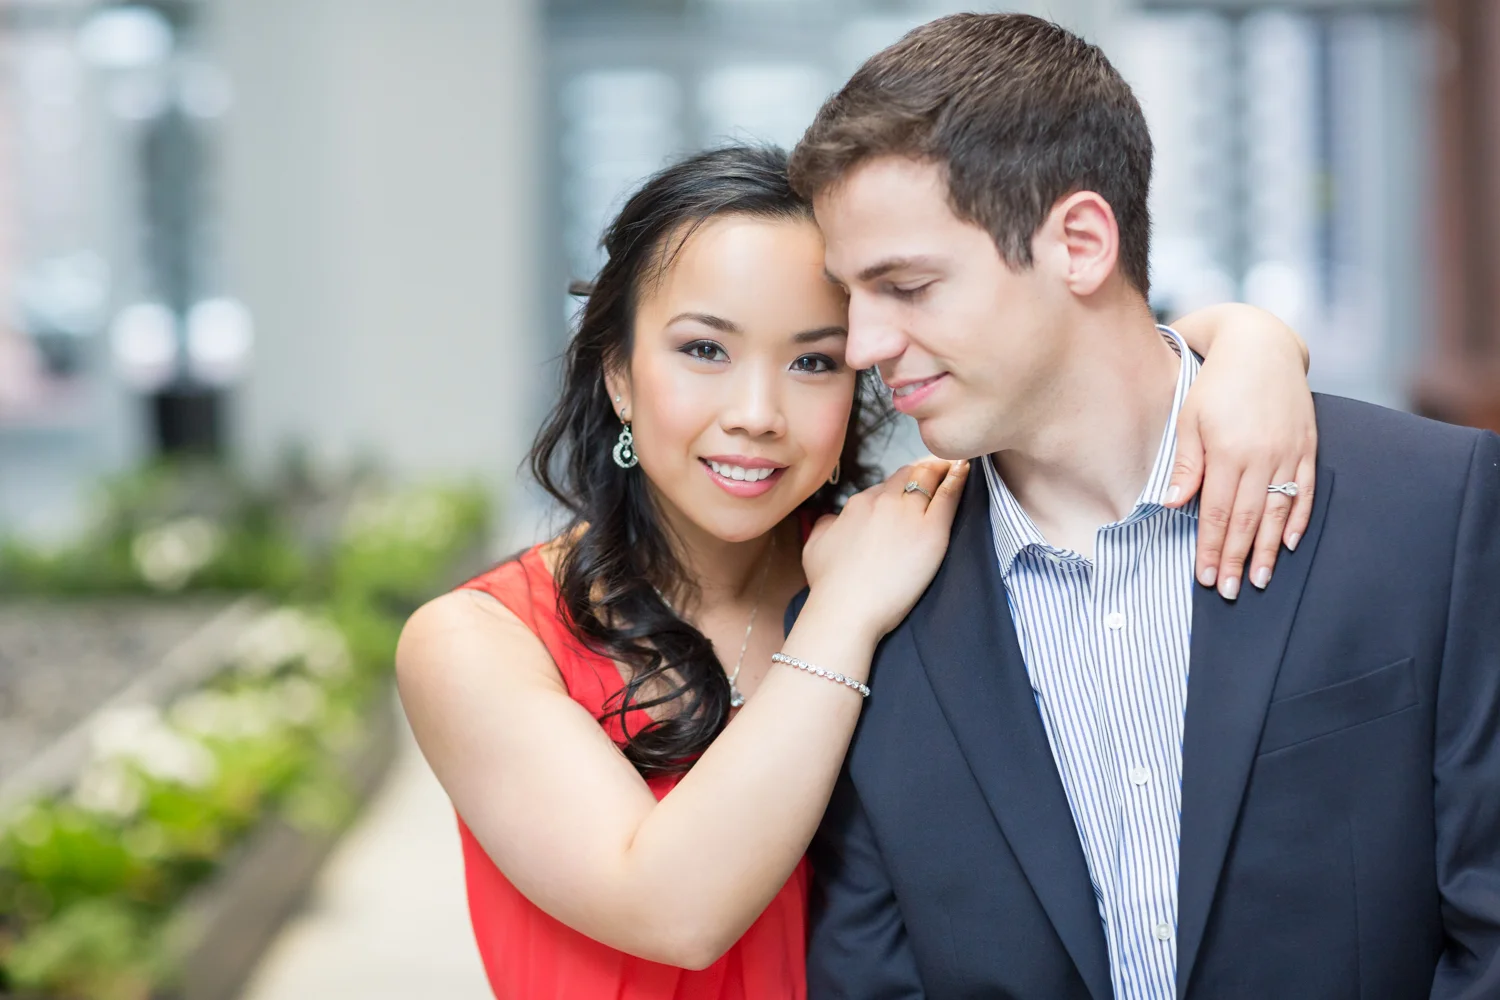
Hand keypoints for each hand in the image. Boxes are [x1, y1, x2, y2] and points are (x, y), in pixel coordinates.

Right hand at [801, 458, 969, 640]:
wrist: (845, 610)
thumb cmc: (829, 586)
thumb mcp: (814, 546)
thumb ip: (826, 525)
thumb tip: (834, 519)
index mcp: (858, 505)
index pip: (886, 485)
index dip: (900, 486)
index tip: (910, 488)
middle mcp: (882, 502)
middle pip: (908, 474)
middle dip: (923, 469)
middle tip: (938, 468)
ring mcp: (907, 514)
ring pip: (928, 477)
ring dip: (941, 468)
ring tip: (954, 465)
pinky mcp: (931, 530)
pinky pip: (948, 495)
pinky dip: (958, 478)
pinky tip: (964, 469)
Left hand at [1166, 324, 1316, 598]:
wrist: (1261, 345)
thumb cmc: (1215, 383)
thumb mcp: (1189, 418)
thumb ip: (1187, 463)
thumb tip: (1176, 504)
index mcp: (1227, 451)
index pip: (1219, 512)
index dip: (1212, 547)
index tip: (1206, 576)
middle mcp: (1261, 455)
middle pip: (1248, 519)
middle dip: (1237, 558)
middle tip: (1230, 591)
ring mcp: (1288, 451)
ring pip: (1278, 510)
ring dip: (1269, 549)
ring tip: (1261, 579)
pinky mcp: (1307, 445)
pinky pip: (1306, 489)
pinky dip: (1298, 518)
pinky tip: (1290, 542)